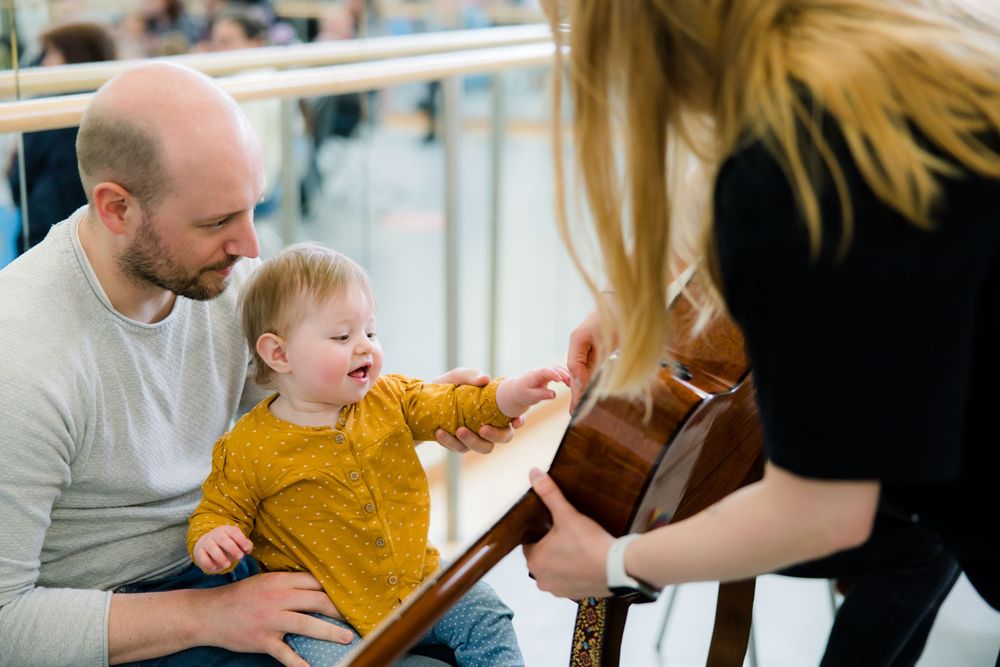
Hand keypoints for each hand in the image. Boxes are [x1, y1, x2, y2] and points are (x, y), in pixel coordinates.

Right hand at [193, 525, 252, 573]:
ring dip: (220, 558)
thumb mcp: (238, 542)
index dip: (241, 541)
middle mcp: (216, 534)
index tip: (246, 550)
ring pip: (212, 548)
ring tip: (227, 565)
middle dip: (233, 549)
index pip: (234, 532)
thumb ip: (246, 545)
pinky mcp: (199, 552)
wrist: (207, 544)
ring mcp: (207, 542)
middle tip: (239, 557)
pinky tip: (214, 568)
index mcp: (227, 530)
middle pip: (223, 540)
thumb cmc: (228, 544)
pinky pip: (202, 557)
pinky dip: (208, 563)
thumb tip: (248, 549)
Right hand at [194, 572, 352, 666]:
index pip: (315, 582)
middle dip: (339, 610)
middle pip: (317, 601)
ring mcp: (271, 620)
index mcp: (280, 580)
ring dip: (331, 632)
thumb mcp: (265, 581)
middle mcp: (278, 598)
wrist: (210, 613)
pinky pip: (285, 653)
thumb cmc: (241, 596)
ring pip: (307, 625)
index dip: (334, 588)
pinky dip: (300, 663)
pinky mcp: (263, 640)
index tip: (349, 595)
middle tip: (356, 615)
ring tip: (347, 638)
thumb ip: (288, 582)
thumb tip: (315, 585)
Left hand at [433, 366, 523, 453]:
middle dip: (497, 435)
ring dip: (473, 441)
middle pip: (504, 436)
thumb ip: (470, 375)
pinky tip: (440, 432)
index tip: (515, 422)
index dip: (520, 420)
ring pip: (485, 447)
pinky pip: (460, 448)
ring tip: (459, 430)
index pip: (515, 415)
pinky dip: (450, 442)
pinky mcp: (460, 444)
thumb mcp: (456, 377)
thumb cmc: (446, 386)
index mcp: (495, 407)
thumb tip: (485, 379)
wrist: (422, 401)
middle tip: (483, 429)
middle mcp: (490, 423)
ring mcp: (476, 436)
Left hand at [496, 366, 570, 417]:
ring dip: (566, 375)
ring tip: (573, 384)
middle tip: (571, 383)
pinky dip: (566, 376)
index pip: (544, 371)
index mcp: (534, 375)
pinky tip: (571, 383)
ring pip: (558, 369)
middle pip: (553, 368)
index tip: (561, 379)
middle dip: (563, 374)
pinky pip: (559, 373)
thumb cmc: (523, 394)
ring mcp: (545, 372)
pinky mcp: (549, 375)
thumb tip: (554, 395)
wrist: (518, 390)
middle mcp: (541, 371)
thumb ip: (542, 395)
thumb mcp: (530, 397)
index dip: (553, 374)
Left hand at [522, 468, 613, 598]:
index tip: (552, 526)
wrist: (617, 568)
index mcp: (534, 560)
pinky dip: (573, 572)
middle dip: (550, 547)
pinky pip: (568, 580)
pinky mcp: (574, 595)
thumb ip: (549, 494)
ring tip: (576, 546)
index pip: (529, 543)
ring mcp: (557, 590)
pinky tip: (584, 560)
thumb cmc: (588, 542)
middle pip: (541, 557)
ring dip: (561, 561)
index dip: (539, 533)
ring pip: (554, 570)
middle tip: (566, 534)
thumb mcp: (567, 514)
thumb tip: (534, 473)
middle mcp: (541, 579)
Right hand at [567, 307, 610, 412]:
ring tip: (576, 409)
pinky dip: (586, 383)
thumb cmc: (615, 316)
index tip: (582, 399)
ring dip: (580, 390)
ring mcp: (584, 348)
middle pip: (575, 373)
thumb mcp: (608, 337)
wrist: (623, 304)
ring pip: (580, 374)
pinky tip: (586, 396)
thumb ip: (599, 358)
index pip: (575, 366)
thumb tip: (591, 379)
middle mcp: (578, 344)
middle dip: (576, 392)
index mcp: (577, 338)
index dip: (579, 383)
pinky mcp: (593, 352)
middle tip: (575, 412)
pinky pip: (587, 370)